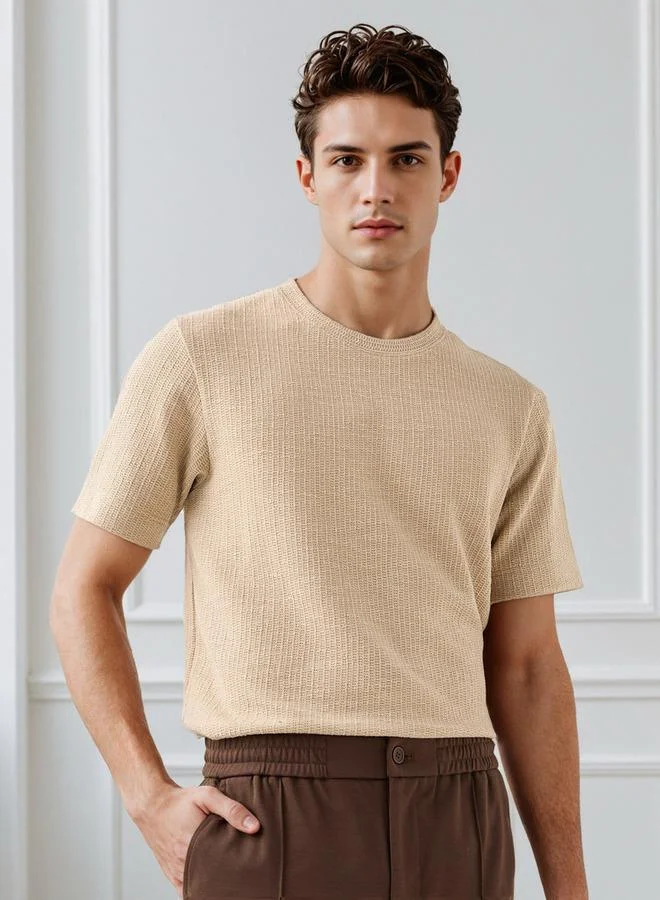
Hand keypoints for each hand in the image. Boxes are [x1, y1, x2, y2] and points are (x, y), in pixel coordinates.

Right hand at [130, 781, 260, 897]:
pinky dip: (198, 891)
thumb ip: (232, 809)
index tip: (248, 866)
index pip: (223, 867)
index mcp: (195, 844)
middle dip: (227, 877)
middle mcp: (184, 861)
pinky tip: (209, 886)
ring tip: (228, 877)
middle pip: (212, 879)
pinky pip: (185, 891)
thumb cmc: (180, 801)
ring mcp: (176, 870)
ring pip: (199, 888)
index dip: (237, 869)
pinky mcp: (171, 874)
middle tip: (241, 872)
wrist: (152, 805)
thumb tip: (254, 827)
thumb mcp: (208, 796)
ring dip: (213, 885)